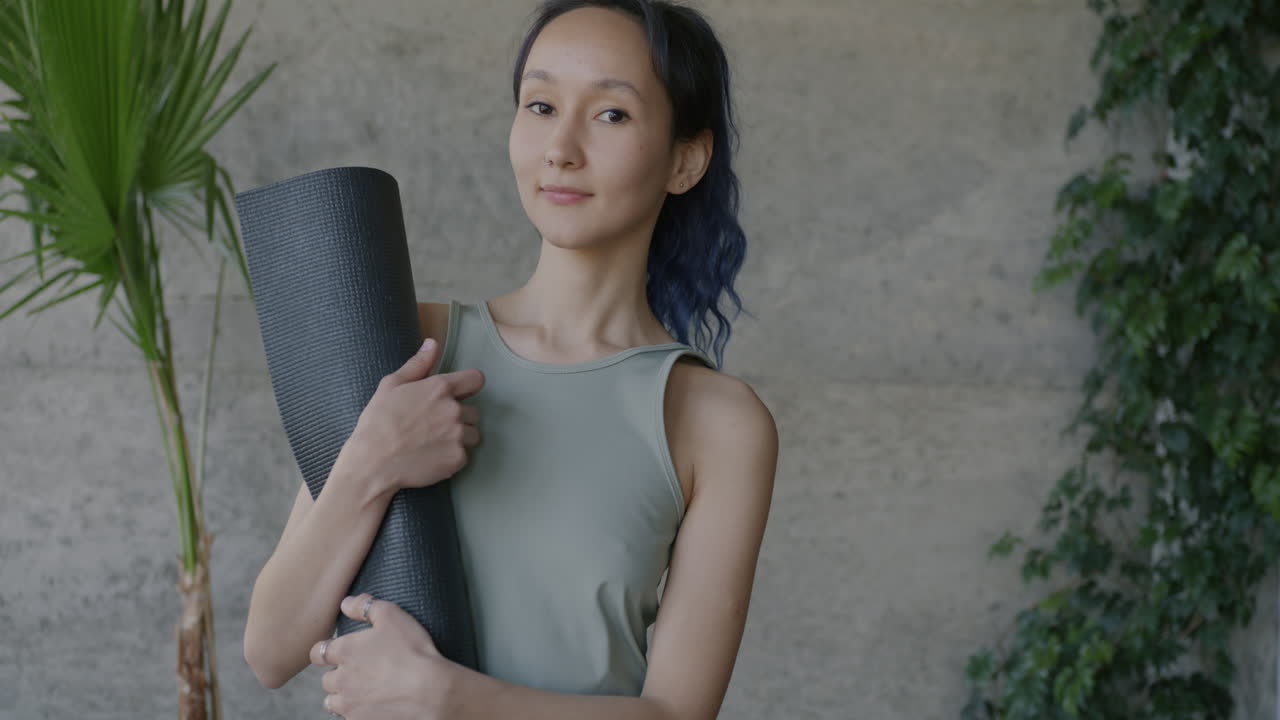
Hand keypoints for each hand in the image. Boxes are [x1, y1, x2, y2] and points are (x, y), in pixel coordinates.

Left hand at [310, 594, 458, 719]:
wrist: (430, 691)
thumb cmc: (412, 651)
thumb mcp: (392, 615)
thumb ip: (365, 606)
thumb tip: (346, 603)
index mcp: (344, 652)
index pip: (317, 653)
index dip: (325, 651)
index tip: (337, 651)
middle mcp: (341, 680)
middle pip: (326, 679)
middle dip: (338, 674)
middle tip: (360, 670)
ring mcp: (349, 704)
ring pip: (332, 702)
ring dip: (343, 695)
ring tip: (362, 690)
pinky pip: (349, 717)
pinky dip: (358, 711)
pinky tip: (374, 704)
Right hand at [336, 338, 485, 494]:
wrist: (372, 463)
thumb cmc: (378, 422)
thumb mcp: (391, 385)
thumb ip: (417, 364)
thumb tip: (432, 343)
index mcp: (440, 388)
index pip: (476, 379)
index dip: (468, 387)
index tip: (458, 395)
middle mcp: (454, 410)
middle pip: (474, 411)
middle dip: (459, 417)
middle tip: (434, 426)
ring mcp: (458, 435)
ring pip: (472, 434)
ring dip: (459, 438)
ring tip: (433, 442)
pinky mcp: (457, 459)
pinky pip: (464, 456)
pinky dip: (452, 458)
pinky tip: (432, 457)